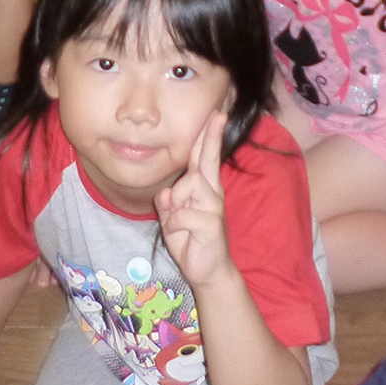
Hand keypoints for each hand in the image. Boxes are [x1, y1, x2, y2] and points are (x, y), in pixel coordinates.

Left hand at [156, 111, 232, 290]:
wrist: (207, 270)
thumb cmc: (190, 240)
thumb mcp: (172, 217)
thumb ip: (168, 201)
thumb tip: (166, 192)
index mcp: (203, 188)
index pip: (205, 157)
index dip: (209, 136)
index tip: (216, 114)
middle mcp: (212, 192)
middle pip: (207, 159)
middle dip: (211, 137)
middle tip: (218, 114)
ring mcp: (213, 206)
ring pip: (186, 186)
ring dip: (175, 205)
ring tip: (178, 222)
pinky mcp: (211, 222)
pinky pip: (181, 214)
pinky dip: (174, 224)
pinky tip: (181, 234)